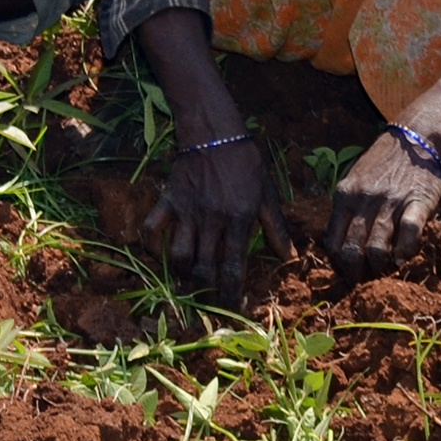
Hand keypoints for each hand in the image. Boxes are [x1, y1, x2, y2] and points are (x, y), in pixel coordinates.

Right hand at [147, 133, 287, 298]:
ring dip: (181, 274)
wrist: (214, 132)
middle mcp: (212, 221)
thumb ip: (276, 227)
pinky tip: (158, 254)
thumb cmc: (246, 162)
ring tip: (187, 280)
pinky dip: (151, 245)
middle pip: (203, 269)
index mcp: (239, 221)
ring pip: (178, 256)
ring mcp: (187, 212)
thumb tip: (289, 257)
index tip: (231, 308)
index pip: (232, 268)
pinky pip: (152, 228)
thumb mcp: (267, 193)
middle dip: (205, 291)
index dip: (230, 294)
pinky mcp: (168, 200)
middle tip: (207, 299)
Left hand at [327, 130, 440, 281]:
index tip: (348, 275)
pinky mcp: (418, 203)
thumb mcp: (354, 181)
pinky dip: (405, 252)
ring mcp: (391, 202)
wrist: (416, 139)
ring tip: (385, 271)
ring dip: (381, 268)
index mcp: (344, 195)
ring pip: (377, 248)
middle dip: (358, 274)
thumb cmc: (382, 165)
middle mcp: (364, 199)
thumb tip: (338, 249)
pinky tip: (404, 258)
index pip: (332, 243)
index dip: (339, 266)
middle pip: (352, 251)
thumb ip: (346, 211)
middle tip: (368, 280)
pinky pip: (409, 235)